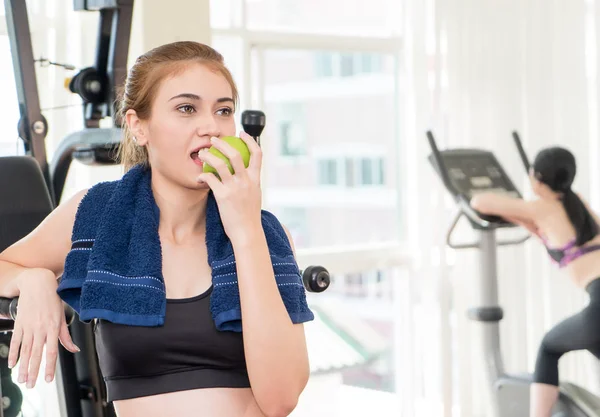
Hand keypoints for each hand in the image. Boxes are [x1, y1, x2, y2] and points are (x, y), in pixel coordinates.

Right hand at [10, 269, 78, 387]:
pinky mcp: (19, 323)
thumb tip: (74, 349)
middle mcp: (40, 329)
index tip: (47, 379)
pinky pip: (16, 341)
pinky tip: (12, 364)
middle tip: (30, 386)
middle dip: (33, 372)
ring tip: (21, 379)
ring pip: (26, 351)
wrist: (37, 284)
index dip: (49, 367)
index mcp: (53, 328)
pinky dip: (14, 353)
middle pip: (37, 355)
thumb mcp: (62, 317)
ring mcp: (29, 326)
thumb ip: (65, 336)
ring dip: (23, 367)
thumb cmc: (52, 300)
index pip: (51, 352)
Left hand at [197, 131, 262, 242]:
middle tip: (213, 139)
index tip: (242, 134)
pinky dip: (203, 176)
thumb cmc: (249, 216)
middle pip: (235, 154)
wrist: (247, 232)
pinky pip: (210, 179)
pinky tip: (198, 177)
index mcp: (255, 179)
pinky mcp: (223, 196)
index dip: (250, 140)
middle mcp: (246, 181)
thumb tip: (242, 173)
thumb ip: (249, 183)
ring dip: (208, 156)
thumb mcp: (254, 195)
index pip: (257, 154)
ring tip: (201, 154)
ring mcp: (235, 188)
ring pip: (220, 164)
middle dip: (222, 144)